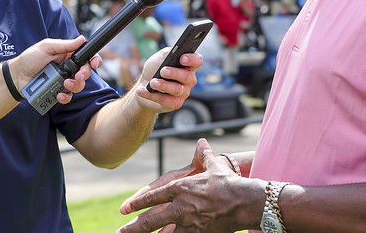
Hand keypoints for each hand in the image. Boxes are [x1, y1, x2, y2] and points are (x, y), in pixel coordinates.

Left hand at [9, 36, 102, 104]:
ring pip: (78, 85)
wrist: (16, 76)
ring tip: (65, 84)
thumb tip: (81, 39)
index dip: (94, 59)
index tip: (95, 63)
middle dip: (84, 74)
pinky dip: (65, 96)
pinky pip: (67, 96)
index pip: (85, 56)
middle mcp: (68, 67)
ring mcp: (63, 80)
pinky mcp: (57, 91)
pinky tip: (59, 94)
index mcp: (67, 55)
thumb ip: (64, 45)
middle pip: (85, 72)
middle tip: (78, 76)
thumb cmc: (29, 58)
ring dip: (75, 86)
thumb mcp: (46, 47)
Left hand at [118, 138, 255, 232]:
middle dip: (134, 228)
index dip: (137, 203)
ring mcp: (189, 223)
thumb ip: (204, 155)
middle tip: (120, 232)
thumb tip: (202, 142)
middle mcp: (181, 207)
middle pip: (152, 220)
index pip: (153, 196)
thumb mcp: (214, 166)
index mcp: (181, 188)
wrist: (245, 202)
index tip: (125, 208)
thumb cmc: (229, 182)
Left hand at [133, 46, 200, 112]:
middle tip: (163, 71)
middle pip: (188, 76)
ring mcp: (183, 93)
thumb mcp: (160, 57)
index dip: (192, 59)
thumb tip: (174, 52)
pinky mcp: (175, 104)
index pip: (197, 61)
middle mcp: (189, 79)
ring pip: (177, 90)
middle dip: (175, 73)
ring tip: (152, 82)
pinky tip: (142, 91)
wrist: (143, 85)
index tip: (182, 58)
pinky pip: (166, 101)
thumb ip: (168, 52)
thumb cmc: (155, 68)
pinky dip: (152, 95)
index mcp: (188, 65)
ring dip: (163, 85)